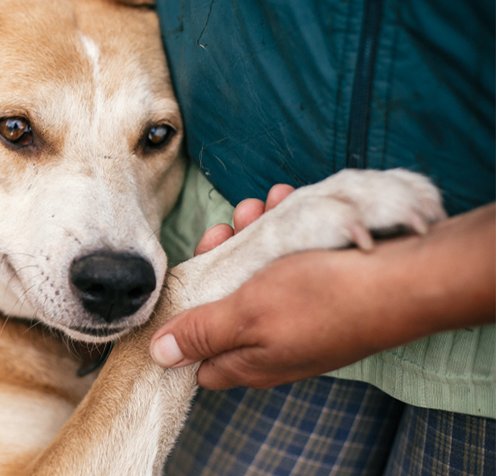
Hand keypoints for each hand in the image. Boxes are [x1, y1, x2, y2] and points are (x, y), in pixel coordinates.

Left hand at [150, 190, 494, 389]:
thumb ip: (202, 332)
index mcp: (249, 360)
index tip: (184, 279)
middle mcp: (271, 344)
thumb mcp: (247, 314)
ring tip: (258, 206)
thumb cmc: (322, 299)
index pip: (199, 356)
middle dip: (218, 260)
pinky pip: (289, 261)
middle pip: (224, 303)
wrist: (404, 280)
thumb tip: (161, 353)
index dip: (183, 320)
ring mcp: (297, 317)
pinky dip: (283, 232)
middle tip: (223, 228)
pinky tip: (286, 202)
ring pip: (256, 274)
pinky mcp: (319, 291)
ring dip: (251, 236)